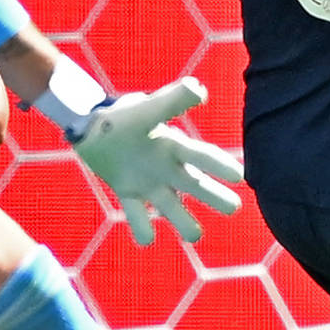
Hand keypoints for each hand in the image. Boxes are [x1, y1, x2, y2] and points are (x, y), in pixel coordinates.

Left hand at [65, 77, 242, 245]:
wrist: (91, 125)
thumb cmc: (121, 115)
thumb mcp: (146, 108)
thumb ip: (171, 100)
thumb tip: (199, 91)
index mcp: (174, 146)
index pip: (203, 156)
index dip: (221, 165)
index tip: (239, 176)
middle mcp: (167, 167)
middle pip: (198, 186)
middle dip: (217, 198)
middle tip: (233, 207)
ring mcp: (149, 183)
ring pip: (173, 209)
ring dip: (185, 223)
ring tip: (194, 235)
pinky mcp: (128, 193)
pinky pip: (139, 218)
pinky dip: (143, 230)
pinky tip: (147, 238)